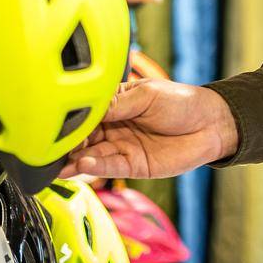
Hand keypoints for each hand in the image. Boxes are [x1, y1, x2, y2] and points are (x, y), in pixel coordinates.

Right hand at [59, 79, 237, 179]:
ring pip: (93, 154)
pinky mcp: (133, 166)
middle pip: (84, 136)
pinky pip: (110, 167)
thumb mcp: (148, 94)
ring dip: (75, 159)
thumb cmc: (181, 101)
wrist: (211, 123)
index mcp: (114, 104)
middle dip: (67, 142)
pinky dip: (96, 167)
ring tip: (60, 163)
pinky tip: (82, 165)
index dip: (72, 116)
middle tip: (51, 146)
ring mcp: (122, 147)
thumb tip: (90, 106)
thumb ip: (118, 103)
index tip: (56, 121)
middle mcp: (113, 126)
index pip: (86, 111)